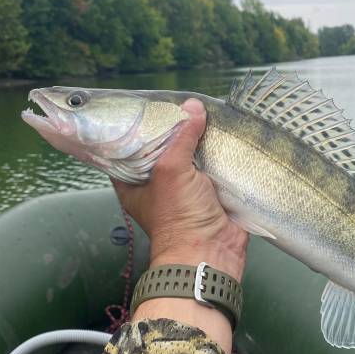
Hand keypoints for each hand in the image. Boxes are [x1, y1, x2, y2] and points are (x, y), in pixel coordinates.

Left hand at [112, 98, 247, 352]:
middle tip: (183, 101)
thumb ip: (181, 137)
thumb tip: (194, 106)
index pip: (129, 147)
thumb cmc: (178, 216)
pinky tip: (225, 132)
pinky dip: (219, 154)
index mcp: (133, 182)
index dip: (137, 127)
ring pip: (191, 156)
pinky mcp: (211, 193)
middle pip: (163, 148)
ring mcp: (185, 189)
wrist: (211, 252)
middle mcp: (157, 184)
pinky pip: (213, 167)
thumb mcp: (171, 170)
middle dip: (174, 129)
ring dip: (199, 140)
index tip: (149, 104)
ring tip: (207, 110)